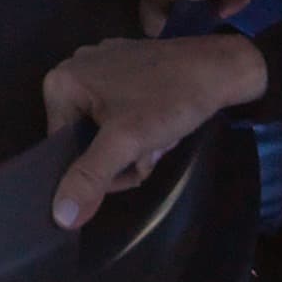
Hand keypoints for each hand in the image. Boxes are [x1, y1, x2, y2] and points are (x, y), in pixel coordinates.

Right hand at [42, 34, 265, 230]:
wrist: (221, 68)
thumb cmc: (170, 101)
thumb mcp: (127, 143)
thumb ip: (90, 178)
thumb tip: (60, 217)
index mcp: (60, 83)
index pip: (64, 147)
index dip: (97, 168)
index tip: (131, 164)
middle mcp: (72, 68)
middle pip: (85, 138)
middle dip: (122, 154)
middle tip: (150, 150)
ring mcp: (100, 64)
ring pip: (105, 127)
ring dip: (134, 143)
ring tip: (161, 137)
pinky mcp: (124, 64)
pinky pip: (118, 107)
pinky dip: (139, 121)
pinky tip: (161, 119)